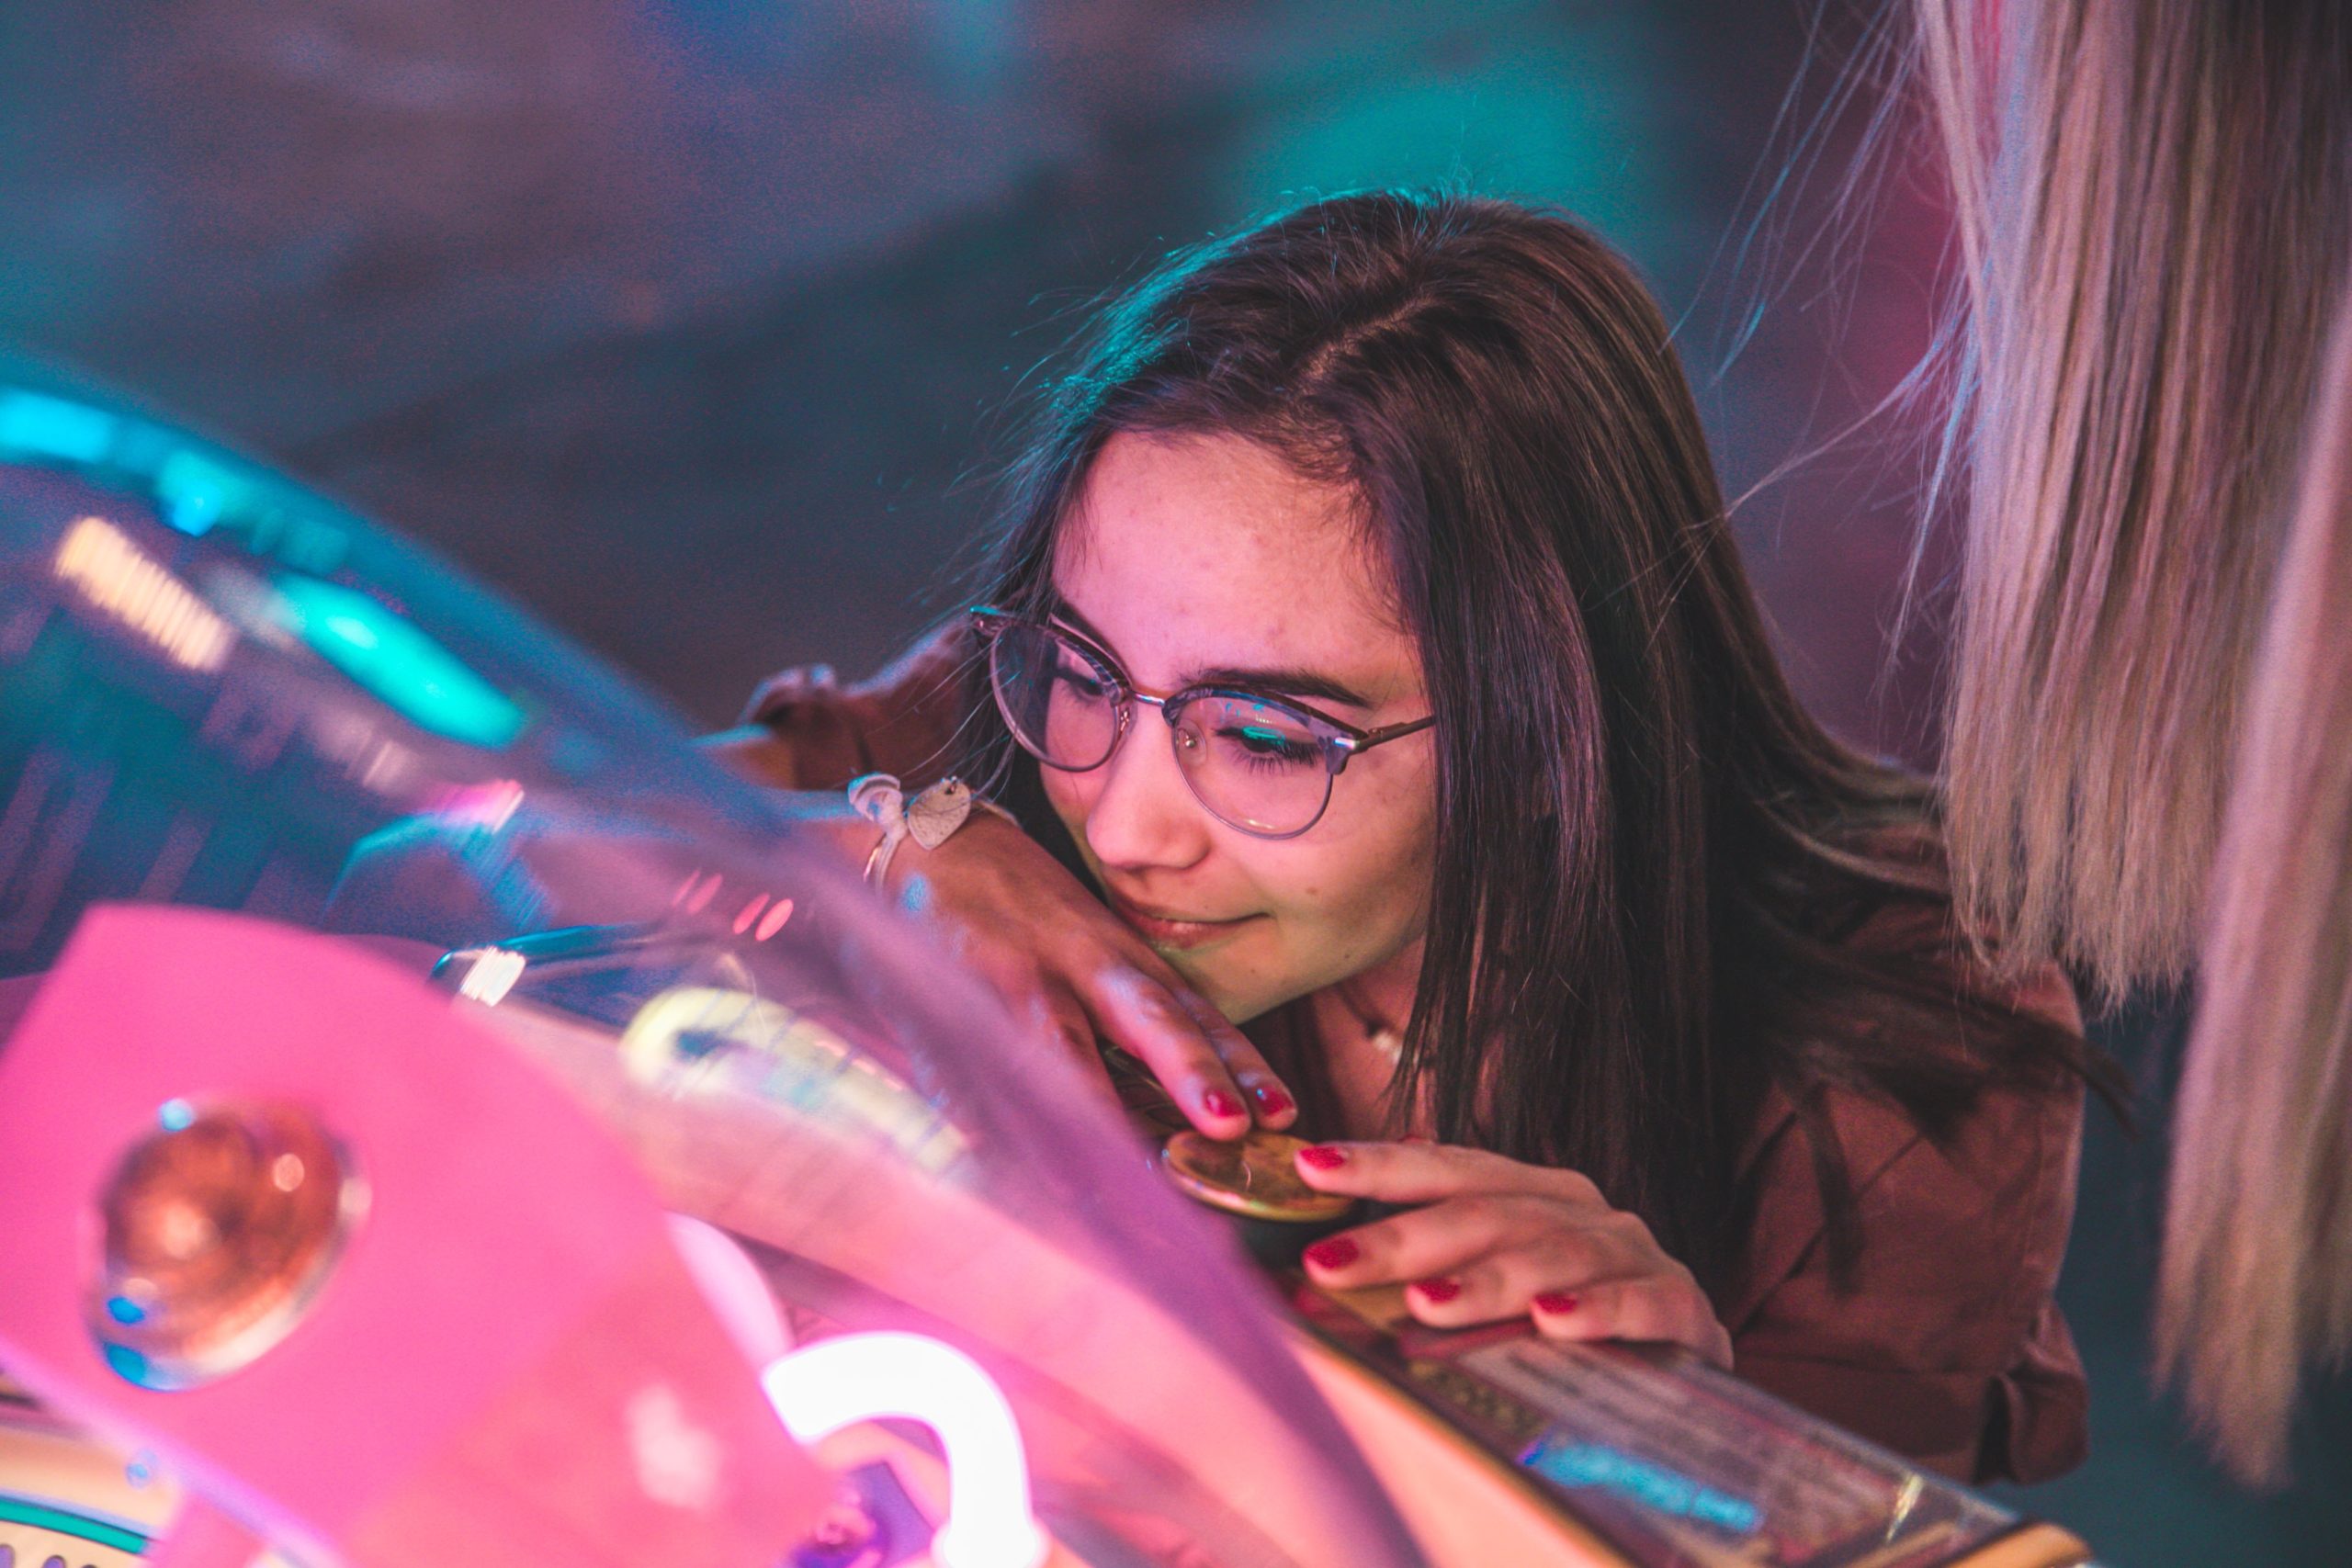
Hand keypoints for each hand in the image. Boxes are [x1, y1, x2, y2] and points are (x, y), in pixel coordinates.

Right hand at [892, 812, 1297, 1138]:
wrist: (935, 842)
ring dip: (1084, 1105)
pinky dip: (969, 1102)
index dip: (1241, 1063)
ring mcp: (1015, 976)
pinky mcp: (949, 988)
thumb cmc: (1031, 909)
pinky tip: (979, 1146)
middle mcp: (1082, 965)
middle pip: (1145, 1018)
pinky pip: (961, 1053)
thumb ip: (1142, 1013)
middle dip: (1189, 1072)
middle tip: (1228, 1125)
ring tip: (1102, 1177)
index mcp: (1126, 959)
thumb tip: (1204, 1098)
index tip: (1283, 1112)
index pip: (1197, 1013)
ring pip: (1057, 1044)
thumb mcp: (1100, 947)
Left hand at [1290, 1140, 1730, 1366]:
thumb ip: (1431, 1262)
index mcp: (1534, 1193)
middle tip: (1330, 1262)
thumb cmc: (1575, 1336)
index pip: (1447, 1168)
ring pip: (1554, 1255)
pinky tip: (1552, 1325)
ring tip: (1424, 1301)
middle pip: (1485, 1213)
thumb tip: (1326, 1247)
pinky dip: (1597, 1311)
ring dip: (1488, 1279)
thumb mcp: (1501, 1293)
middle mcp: (1583, 1211)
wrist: (1690, 1387)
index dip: (1378, 1165)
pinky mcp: (1683, 1310)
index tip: (1309, 1165)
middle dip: (1402, 1237)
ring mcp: (1636, 1255)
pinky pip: (1640, 1304)